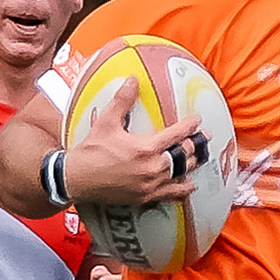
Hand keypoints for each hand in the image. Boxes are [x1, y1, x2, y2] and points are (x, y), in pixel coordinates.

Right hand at [58, 85, 202, 208]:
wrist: (76, 179)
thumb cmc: (91, 152)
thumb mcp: (106, 122)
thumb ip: (122, 101)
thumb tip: (132, 81)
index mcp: (146, 148)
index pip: (177, 135)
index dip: (190, 126)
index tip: (196, 121)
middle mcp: (152, 168)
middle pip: (185, 156)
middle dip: (195, 145)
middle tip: (203, 138)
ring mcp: (150, 185)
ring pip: (182, 175)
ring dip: (191, 165)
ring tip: (198, 158)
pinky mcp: (145, 197)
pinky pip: (172, 195)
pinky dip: (183, 190)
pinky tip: (189, 186)